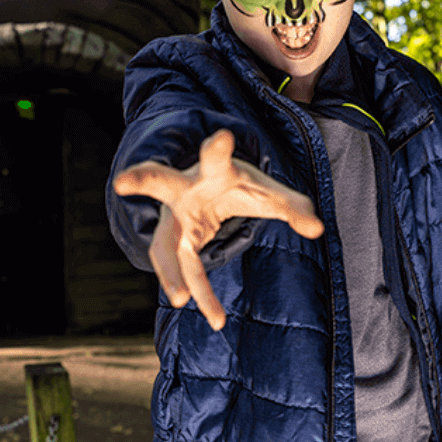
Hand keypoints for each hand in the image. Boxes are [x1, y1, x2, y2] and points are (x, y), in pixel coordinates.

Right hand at [113, 129, 321, 329]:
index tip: (221, 137)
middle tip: (124, 180)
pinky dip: (175, 282)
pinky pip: (169, 263)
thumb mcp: (268, 194)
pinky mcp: (169, 239)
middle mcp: (185, 189)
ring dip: (167, 268)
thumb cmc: (237, 188)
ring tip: (180, 300)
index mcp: (214, 171)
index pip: (216, 157)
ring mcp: (172, 215)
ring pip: (162, 239)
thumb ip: (294, 207)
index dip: (218, 148)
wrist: (208, 192)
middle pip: (161, 181)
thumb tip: (317, 229)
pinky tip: (186, 304)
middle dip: (143, 179)